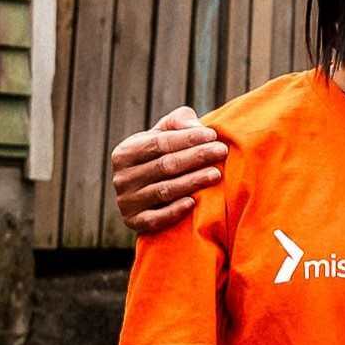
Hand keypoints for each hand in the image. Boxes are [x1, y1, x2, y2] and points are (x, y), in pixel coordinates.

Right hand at [112, 106, 226, 236]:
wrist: (149, 195)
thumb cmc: (162, 158)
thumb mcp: (163, 136)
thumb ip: (177, 123)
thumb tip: (194, 124)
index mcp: (125, 152)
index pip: (159, 143)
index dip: (187, 138)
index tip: (213, 135)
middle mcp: (122, 178)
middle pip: (164, 166)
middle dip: (196, 157)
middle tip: (222, 151)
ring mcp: (126, 201)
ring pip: (164, 190)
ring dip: (192, 182)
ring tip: (217, 174)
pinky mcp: (133, 222)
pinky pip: (155, 218)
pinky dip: (174, 211)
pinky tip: (194, 203)